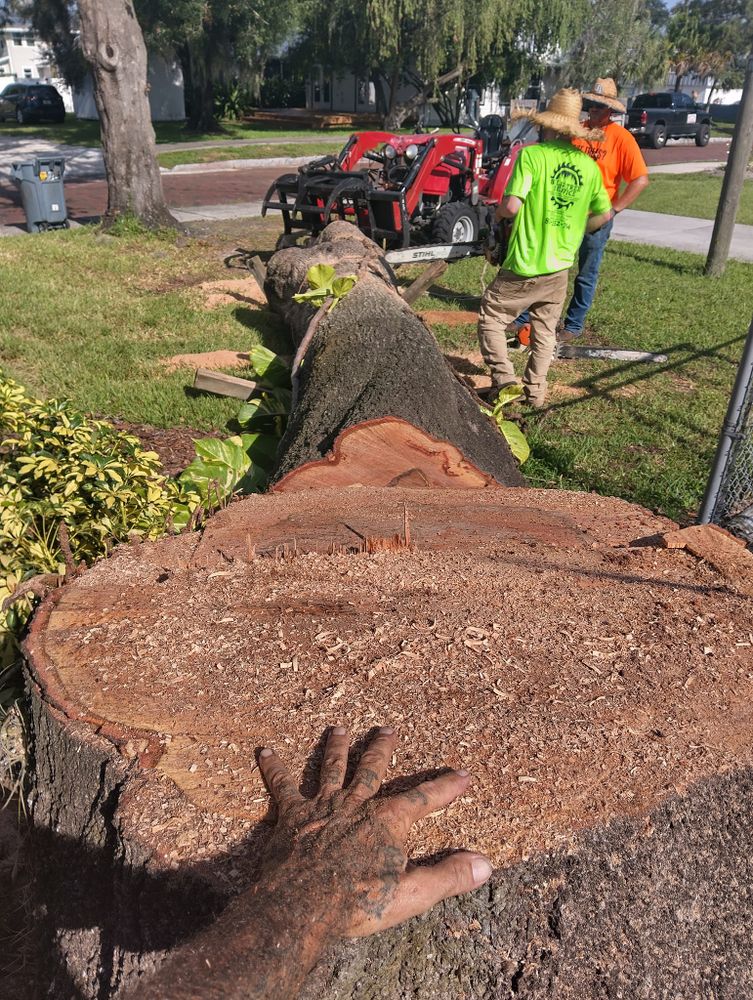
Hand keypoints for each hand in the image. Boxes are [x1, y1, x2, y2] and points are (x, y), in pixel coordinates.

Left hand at [258, 725, 492, 936]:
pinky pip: (282, 786)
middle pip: (372, 770)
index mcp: (386, 822)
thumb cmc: (357, 905)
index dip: (446, 787)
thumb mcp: (412, 895)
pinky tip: (264, 751)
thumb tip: (486, 864)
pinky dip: (274, 768)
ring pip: (331, 769)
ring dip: (336, 748)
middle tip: (387, 728)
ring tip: (338, 729)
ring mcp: (323, 808)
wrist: (300, 907)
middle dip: (382, 749)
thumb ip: (448, 877)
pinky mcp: (292, 817)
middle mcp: (356, 805)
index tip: (463, 774)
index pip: (425, 799)